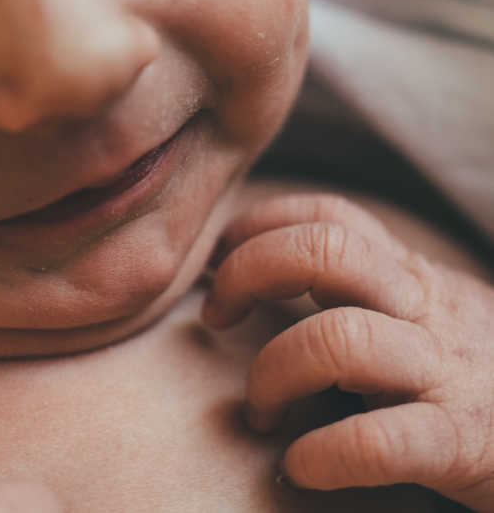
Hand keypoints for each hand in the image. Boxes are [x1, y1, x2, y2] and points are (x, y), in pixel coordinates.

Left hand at [202, 193, 493, 511]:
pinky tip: (302, 468)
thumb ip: (364, 289)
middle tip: (218, 316)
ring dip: (275, 372)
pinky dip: (325, 454)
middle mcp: (426, 310)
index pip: (328, 214)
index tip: (216, 258)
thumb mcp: (429, 313)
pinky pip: (381, 439)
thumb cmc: (481, 376)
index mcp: (412, 276)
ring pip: (341, 338)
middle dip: (251, 272)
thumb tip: (255, 275)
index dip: (259, 224)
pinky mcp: (466, 443)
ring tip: (260, 413)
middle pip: (324, 252)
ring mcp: (446, 374)